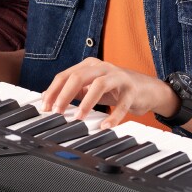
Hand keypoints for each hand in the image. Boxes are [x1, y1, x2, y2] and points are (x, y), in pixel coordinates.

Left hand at [40, 57, 179, 128]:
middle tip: (57, 112)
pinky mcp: (131, 89)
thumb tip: (47, 97)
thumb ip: (73, 90)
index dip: (53, 91)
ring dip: (86, 103)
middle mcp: (101, 67)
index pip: (65, 75)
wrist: (146, 89)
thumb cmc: (114, 88)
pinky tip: (105, 126)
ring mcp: (118, 76)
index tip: (45, 107)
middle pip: (78, 77)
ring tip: (78, 118)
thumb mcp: (90, 87)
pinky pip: (122, 103)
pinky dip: (113, 116)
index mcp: (88, 65)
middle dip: (64, 95)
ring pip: (98, 85)